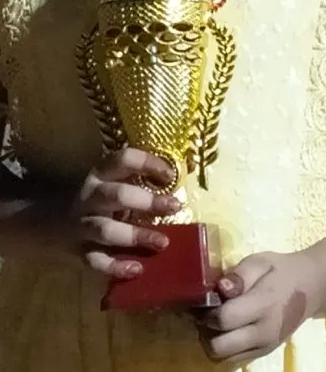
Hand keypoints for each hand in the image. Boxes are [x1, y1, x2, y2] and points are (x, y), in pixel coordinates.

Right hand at [76, 148, 179, 279]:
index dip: (147, 163)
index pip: (123, 160)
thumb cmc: (93, 199)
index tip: (170, 174)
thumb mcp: (107, 182)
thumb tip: (173, 184)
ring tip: (163, 242)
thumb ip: (132, 181)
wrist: (48, 218)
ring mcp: (83, 224)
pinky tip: (136, 269)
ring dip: (135, 235)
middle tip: (174, 206)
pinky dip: (115, 266)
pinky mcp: (79, 250)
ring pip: (107, 230)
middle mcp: (91, 197)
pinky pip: (96, 260)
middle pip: (118, 195)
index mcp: (100, 175)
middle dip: (147, 201)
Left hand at [197, 251, 320, 364]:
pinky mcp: (263, 354)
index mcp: (263, 305)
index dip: (206, 311)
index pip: (224, 319)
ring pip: (224, 359)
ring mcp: (264, 347)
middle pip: (219, 346)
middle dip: (205, 330)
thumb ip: (239, 275)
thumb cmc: (280, 270)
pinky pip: (234, 361)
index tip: (203, 299)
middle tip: (205, 312)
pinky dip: (224, 349)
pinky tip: (226, 330)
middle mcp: (264, 332)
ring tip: (215, 321)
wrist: (311, 288)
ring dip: (212, 342)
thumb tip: (221, 288)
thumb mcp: (260, 262)